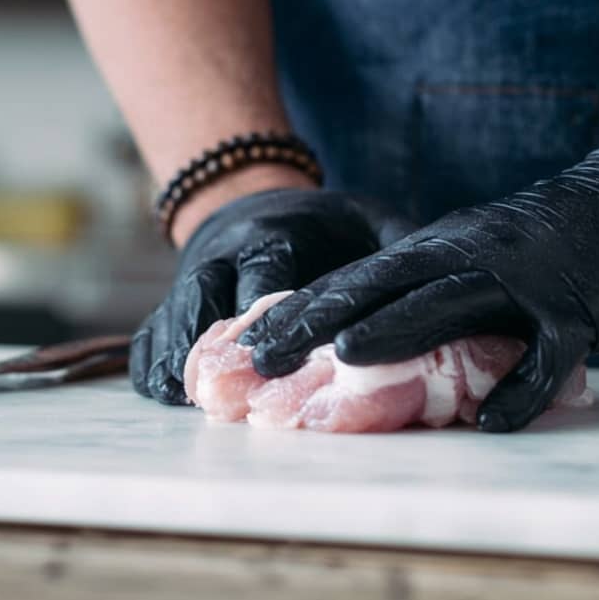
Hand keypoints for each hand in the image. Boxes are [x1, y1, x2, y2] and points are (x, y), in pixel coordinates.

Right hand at [130, 188, 416, 402]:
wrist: (250, 197)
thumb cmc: (323, 223)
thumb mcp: (365, 216)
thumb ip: (399, 242)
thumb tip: (451, 275)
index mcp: (274, 233)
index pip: (268, 273)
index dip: (271, 313)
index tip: (277, 351)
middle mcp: (224, 255)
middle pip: (210, 298)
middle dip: (218, 345)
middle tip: (225, 391)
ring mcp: (191, 279)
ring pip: (173, 318)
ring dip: (181, 359)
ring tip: (191, 402)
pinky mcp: (171, 303)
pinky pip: (148, 334)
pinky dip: (152, 364)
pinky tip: (168, 397)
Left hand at [242, 148, 598, 431]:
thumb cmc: (556, 240)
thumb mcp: (485, 252)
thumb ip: (438, 287)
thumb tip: (380, 336)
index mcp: (446, 246)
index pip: (362, 277)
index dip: (305, 309)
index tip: (251, 341)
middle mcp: (473, 256)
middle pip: (387, 286)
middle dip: (321, 321)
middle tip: (265, 359)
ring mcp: (525, 279)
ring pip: (451, 304)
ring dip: (398, 331)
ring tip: (347, 359)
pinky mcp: (579, 309)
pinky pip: (546, 353)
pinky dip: (520, 387)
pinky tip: (491, 422)